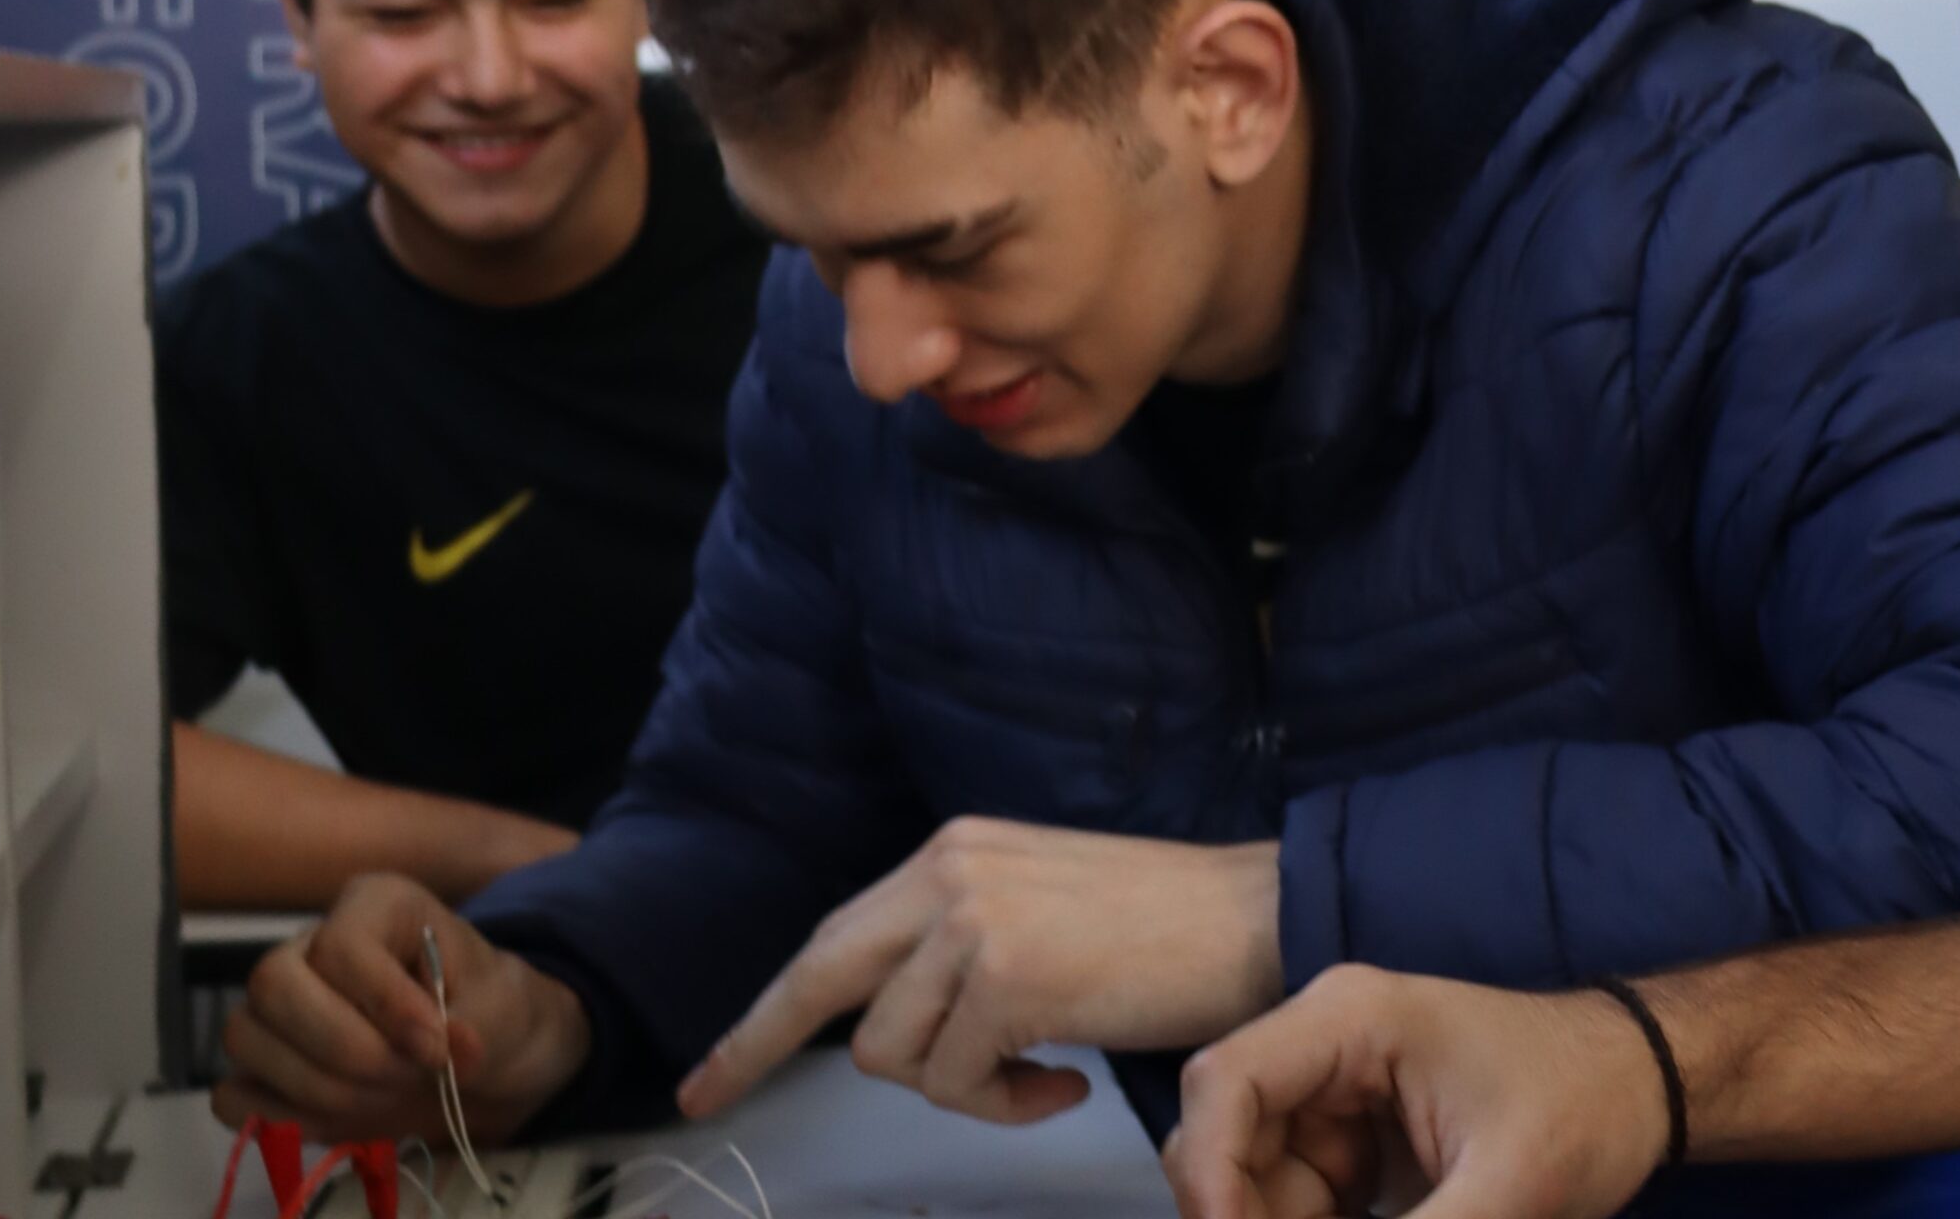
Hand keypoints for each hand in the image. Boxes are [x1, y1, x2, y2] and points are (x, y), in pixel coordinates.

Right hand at [214, 871, 592, 1144]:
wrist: (477, 1056)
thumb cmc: (487, 1011)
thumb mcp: (498, 1008)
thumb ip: (469, 1026)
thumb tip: (441, 1050)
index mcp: (375, 904)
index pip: (340, 944)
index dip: (384, 1004)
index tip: (435, 1049)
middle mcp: (313, 944)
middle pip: (273, 982)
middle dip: (341, 1047)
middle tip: (404, 1077)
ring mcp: (280, 1006)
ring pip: (245, 1035)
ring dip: (316, 1085)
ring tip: (385, 1097)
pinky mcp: (264, 1066)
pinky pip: (233, 1093)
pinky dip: (280, 1115)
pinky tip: (341, 1116)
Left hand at [679, 819, 1283, 1125]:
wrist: (1253, 917)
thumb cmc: (1161, 927)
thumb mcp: (1034, 907)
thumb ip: (956, 944)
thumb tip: (889, 1024)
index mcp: (952, 853)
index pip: (833, 938)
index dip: (765, 1012)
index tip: (707, 1074)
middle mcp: (947, 873)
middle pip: (822, 981)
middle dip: (758, 1046)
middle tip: (711, 1096)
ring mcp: (973, 922)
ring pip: (892, 1056)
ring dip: (958, 1089)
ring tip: (1035, 1071)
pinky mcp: (1007, 978)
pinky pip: (960, 1087)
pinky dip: (1008, 1107)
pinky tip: (1066, 1078)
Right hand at [1164, 967, 1670, 1218]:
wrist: (1639, 1083)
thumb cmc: (1582, 1108)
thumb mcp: (1507, 1192)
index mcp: (1348, 1021)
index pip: (1225, 1084)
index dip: (1207, 1176)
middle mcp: (1325, 1047)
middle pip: (1230, 1140)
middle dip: (1245, 1214)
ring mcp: (1338, 1094)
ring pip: (1259, 1182)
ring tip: (1395, 1218)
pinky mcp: (1357, 1139)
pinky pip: (1302, 1201)